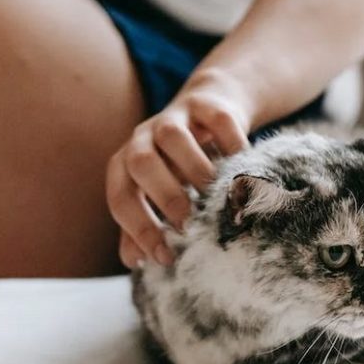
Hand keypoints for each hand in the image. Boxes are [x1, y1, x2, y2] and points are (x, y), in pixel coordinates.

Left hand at [107, 71, 254, 268]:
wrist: (210, 106)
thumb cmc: (178, 162)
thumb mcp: (157, 192)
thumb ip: (142, 224)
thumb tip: (135, 261)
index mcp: (125, 165)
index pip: (120, 198)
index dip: (139, 230)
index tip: (165, 256)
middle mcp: (143, 138)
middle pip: (140, 162)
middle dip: (163, 196)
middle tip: (190, 222)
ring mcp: (173, 116)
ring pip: (173, 136)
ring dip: (194, 169)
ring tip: (216, 196)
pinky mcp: (205, 102)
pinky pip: (217, 120)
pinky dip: (231, 146)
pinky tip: (242, 169)